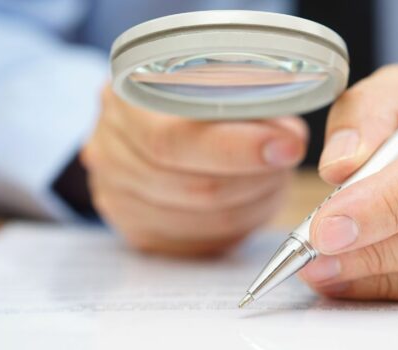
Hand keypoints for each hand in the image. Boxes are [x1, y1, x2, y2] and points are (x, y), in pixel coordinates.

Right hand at [81, 85, 307, 255]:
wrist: (145, 122)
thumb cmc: (189, 94)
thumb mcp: (215, 76)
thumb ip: (247, 101)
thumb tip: (288, 142)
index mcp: (125, 99)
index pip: (175, 139)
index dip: (237, 149)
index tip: (288, 147)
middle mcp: (110, 150)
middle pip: (195, 188)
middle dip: (256, 179)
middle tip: (285, 163)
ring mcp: (117, 196)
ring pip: (205, 221)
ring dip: (253, 203)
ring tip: (270, 178)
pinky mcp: (136, 231)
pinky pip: (200, 244)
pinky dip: (237, 225)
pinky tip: (248, 200)